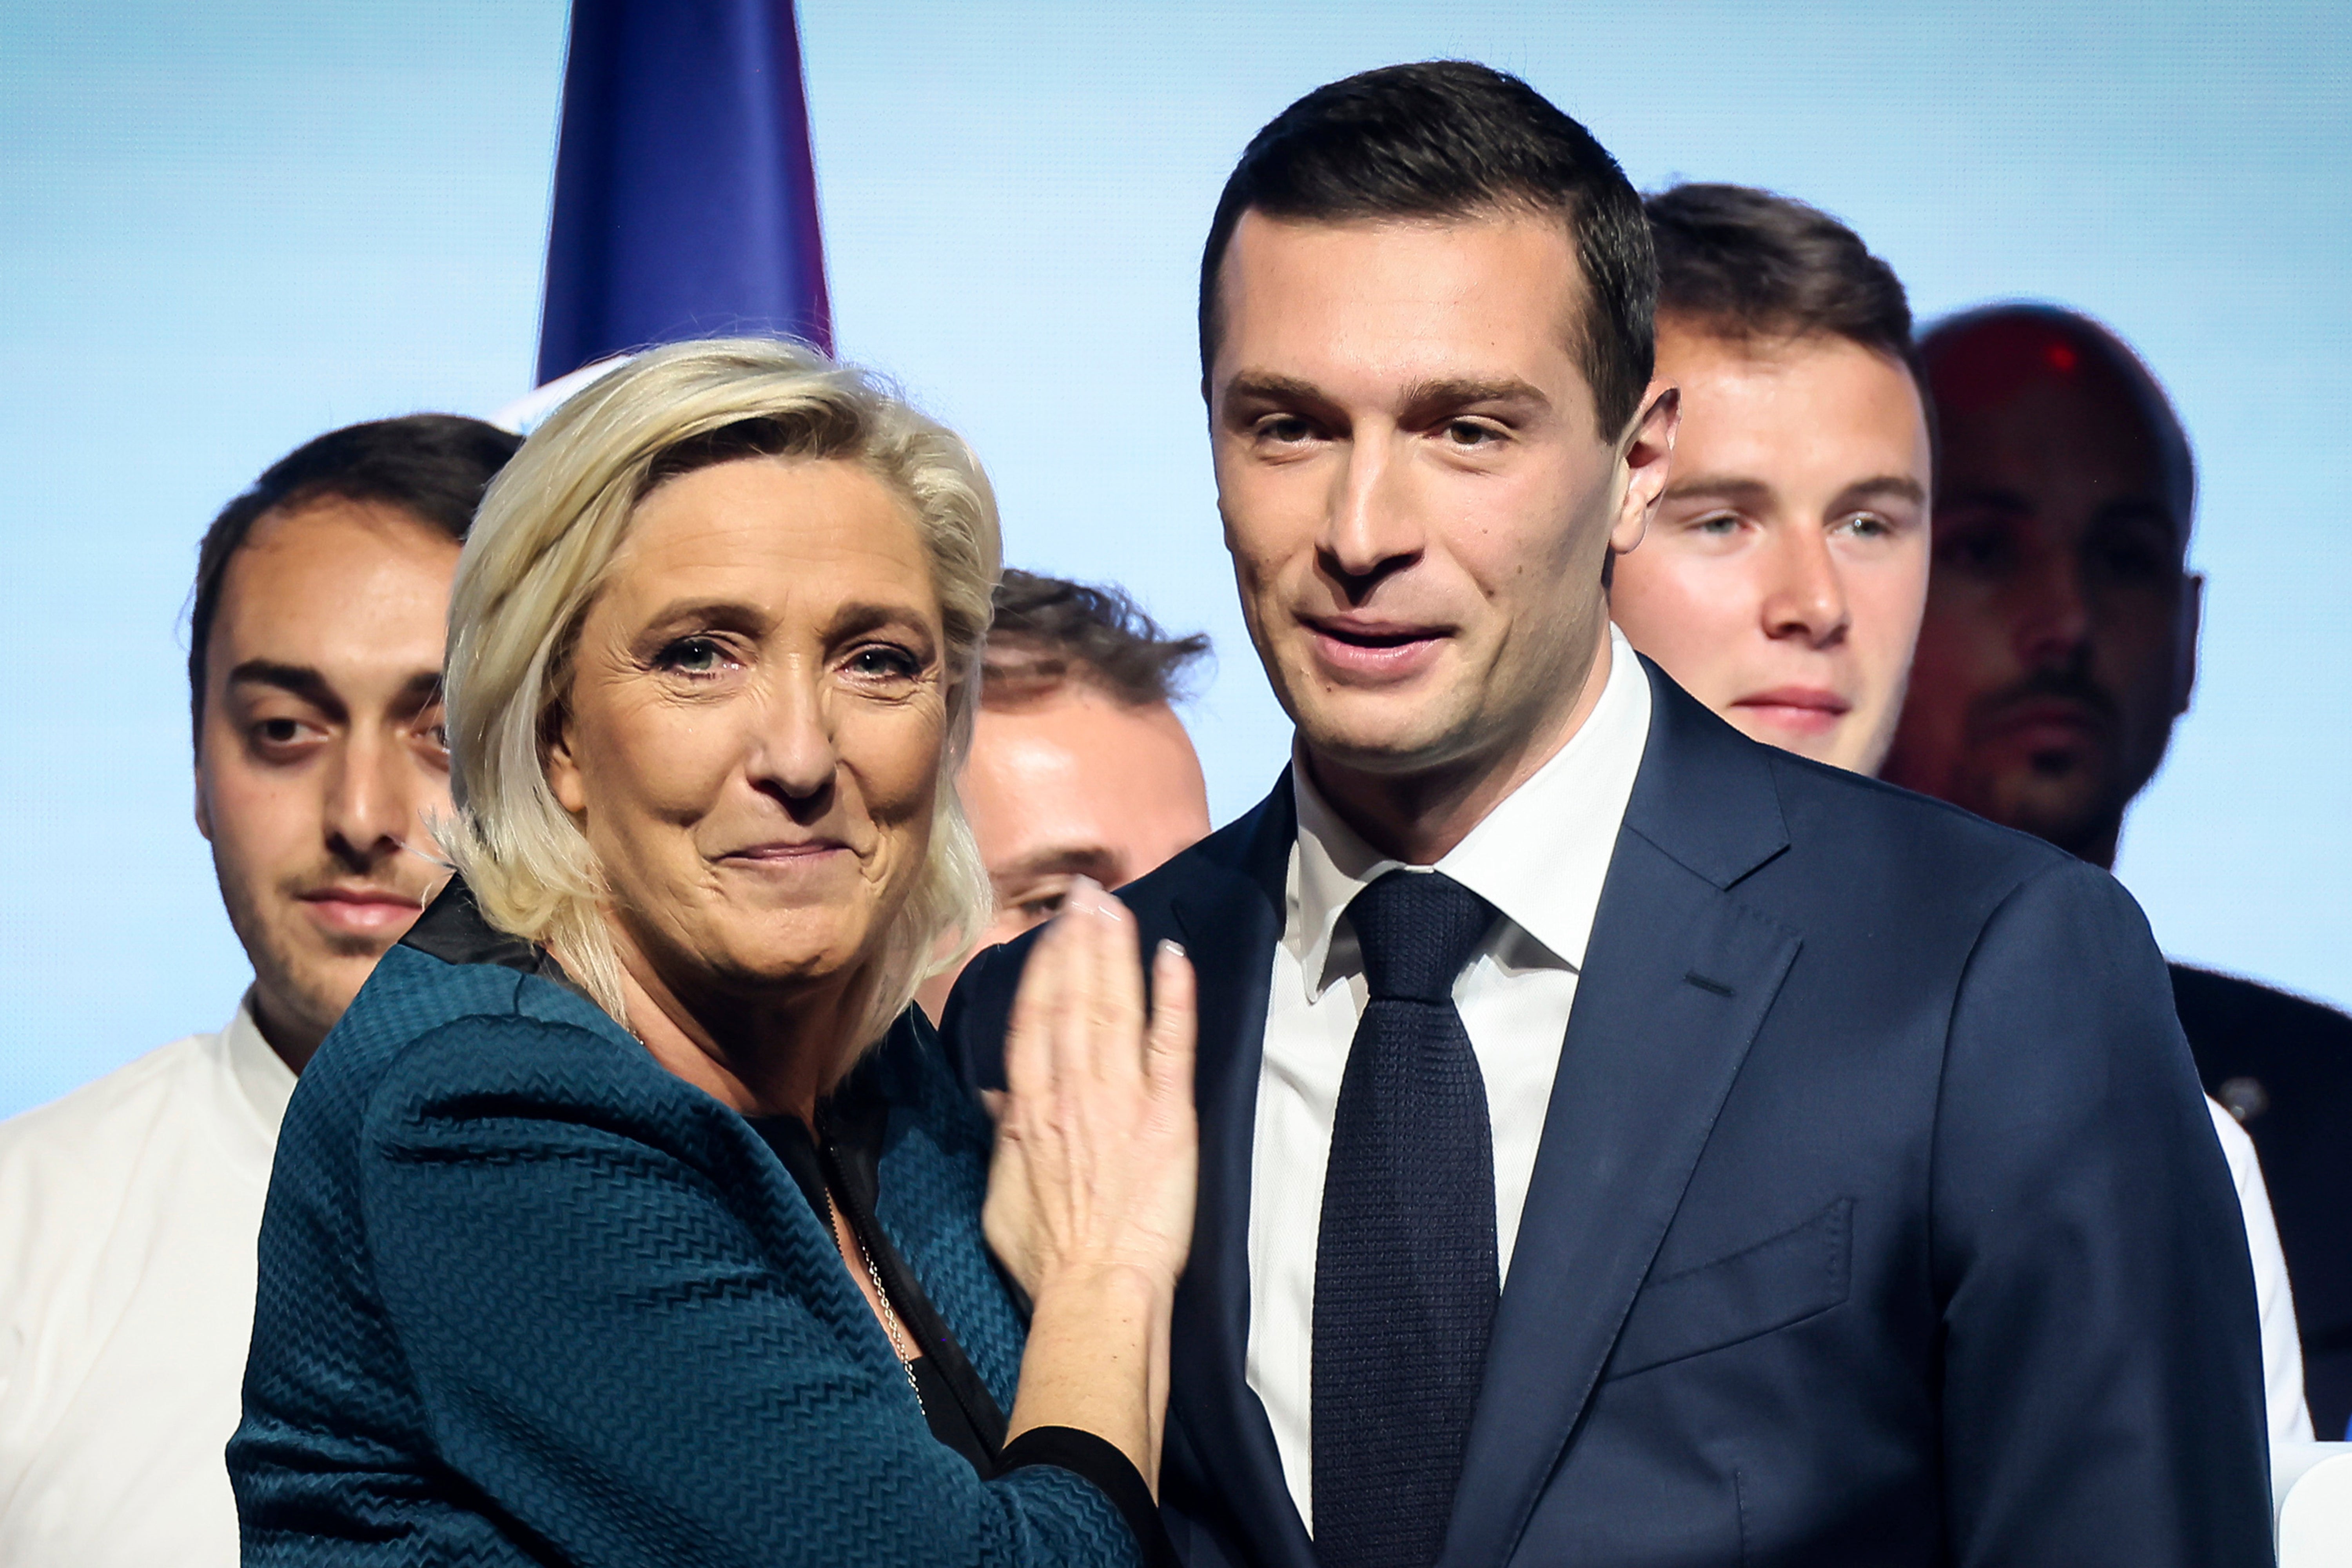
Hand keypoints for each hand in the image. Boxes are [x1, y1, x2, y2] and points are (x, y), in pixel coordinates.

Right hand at [983, 880, 1197, 1303]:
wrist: (1096, 1291)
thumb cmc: (1047, 1256)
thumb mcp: (1001, 1196)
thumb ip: (1004, 1139)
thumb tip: (1002, 1099)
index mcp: (1030, 1109)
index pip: (1034, 1019)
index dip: (1043, 968)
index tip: (1051, 929)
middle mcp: (1071, 1091)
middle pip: (1072, 1000)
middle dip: (1078, 941)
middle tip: (1085, 894)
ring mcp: (1120, 1099)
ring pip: (1113, 1009)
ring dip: (1114, 953)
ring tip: (1115, 907)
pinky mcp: (1168, 1116)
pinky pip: (1169, 1045)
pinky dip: (1172, 998)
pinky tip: (1173, 957)